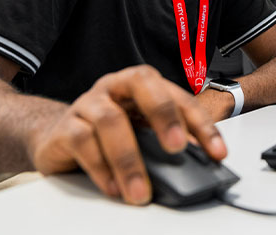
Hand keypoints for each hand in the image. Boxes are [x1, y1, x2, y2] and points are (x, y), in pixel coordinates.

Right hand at [26, 65, 225, 204]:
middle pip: (142, 84)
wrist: (58, 136)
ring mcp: (87, 103)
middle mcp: (115, 87)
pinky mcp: (65, 127)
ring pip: (110, 121)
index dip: (201, 124)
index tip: (217, 153)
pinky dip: (101, 168)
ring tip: (140, 192)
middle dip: (164, 116)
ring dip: (129, 159)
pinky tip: (114, 188)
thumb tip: (201, 166)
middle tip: (177, 148)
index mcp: (141, 84)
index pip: (177, 97)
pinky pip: (82, 141)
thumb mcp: (142, 131)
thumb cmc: (109, 132)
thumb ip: (167, 140)